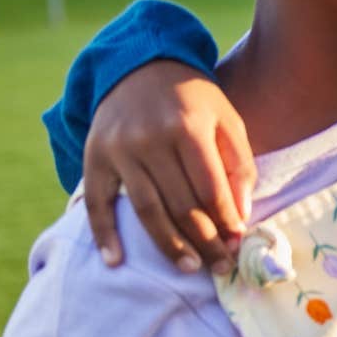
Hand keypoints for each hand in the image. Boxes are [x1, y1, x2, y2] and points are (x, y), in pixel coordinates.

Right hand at [82, 59, 253, 274]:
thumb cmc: (192, 99)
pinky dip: (104, 234)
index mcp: (188, 126)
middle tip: (219, 266)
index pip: (210, 188)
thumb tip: (241, 215)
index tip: (237, 244)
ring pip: (146, 209)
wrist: (139, 67)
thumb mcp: (226, 119)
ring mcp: (119, 149)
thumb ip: (240, 164)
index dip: (226, 220)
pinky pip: (97, 202)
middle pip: (180, 204)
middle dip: (204, 241)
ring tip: (189, 268)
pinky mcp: (95, 157)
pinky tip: (115, 262)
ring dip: (168, 245)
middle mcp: (151, 138)